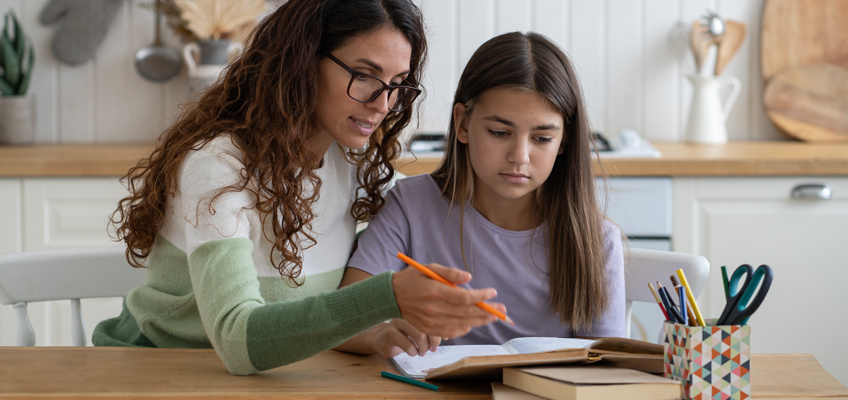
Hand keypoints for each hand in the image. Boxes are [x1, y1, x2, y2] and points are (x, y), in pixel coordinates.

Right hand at [369, 319, 441, 357]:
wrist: (381, 339)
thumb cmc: (403, 335)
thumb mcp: (418, 330)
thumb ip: (431, 330)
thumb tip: (447, 335)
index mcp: (416, 310)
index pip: (435, 318)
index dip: (441, 330)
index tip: (443, 340)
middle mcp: (407, 313)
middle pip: (428, 326)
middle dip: (433, 341)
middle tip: (433, 349)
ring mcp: (397, 322)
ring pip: (419, 335)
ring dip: (424, 348)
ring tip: (422, 352)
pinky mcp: (389, 333)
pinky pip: (408, 344)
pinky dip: (413, 352)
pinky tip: (412, 352)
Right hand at [391, 263, 506, 337]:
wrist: (391, 295)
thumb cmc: (412, 278)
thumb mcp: (430, 268)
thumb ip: (450, 273)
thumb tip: (469, 278)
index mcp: (435, 291)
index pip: (464, 297)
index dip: (480, 297)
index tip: (492, 292)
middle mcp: (433, 309)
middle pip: (466, 313)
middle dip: (486, 311)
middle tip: (502, 309)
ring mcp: (430, 321)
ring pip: (461, 325)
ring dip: (479, 321)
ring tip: (492, 317)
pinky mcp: (428, 329)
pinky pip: (450, 332)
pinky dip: (464, 329)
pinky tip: (472, 324)